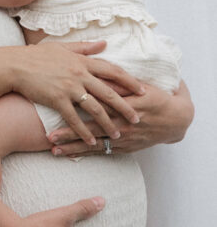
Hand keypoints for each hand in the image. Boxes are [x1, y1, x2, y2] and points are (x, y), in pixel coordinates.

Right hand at [9, 40, 143, 144]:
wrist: (14, 65)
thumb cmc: (35, 56)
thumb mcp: (62, 47)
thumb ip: (85, 47)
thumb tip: (105, 43)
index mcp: (82, 61)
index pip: (113, 71)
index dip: (130, 82)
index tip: (143, 91)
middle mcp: (79, 74)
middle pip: (109, 92)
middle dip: (126, 107)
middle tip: (138, 118)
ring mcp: (69, 88)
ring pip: (95, 108)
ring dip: (108, 122)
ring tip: (118, 133)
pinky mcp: (57, 100)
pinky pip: (75, 119)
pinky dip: (84, 131)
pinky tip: (92, 141)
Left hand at [48, 80, 193, 157]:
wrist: (176, 120)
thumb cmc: (156, 97)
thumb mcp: (140, 86)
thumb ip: (119, 81)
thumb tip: (98, 71)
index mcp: (125, 104)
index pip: (97, 106)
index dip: (77, 107)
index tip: (57, 107)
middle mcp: (123, 124)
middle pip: (91, 129)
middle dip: (69, 134)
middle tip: (49, 137)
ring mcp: (123, 138)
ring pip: (94, 144)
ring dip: (73, 148)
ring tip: (54, 151)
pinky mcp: (124, 148)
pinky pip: (102, 152)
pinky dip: (86, 153)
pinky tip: (71, 155)